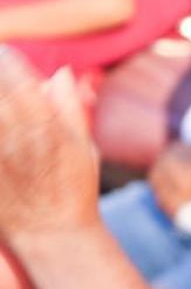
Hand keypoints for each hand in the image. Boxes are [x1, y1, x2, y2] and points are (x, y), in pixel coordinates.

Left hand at [0, 50, 98, 240]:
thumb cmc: (73, 190)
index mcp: (46, 122)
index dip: (5, 60)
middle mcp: (17, 132)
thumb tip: (61, 74)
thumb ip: (70, 107)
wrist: (53, 233)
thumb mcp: (84, 147)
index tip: (4, 56)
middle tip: (0, 79)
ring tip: (1, 110)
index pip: (14, 72)